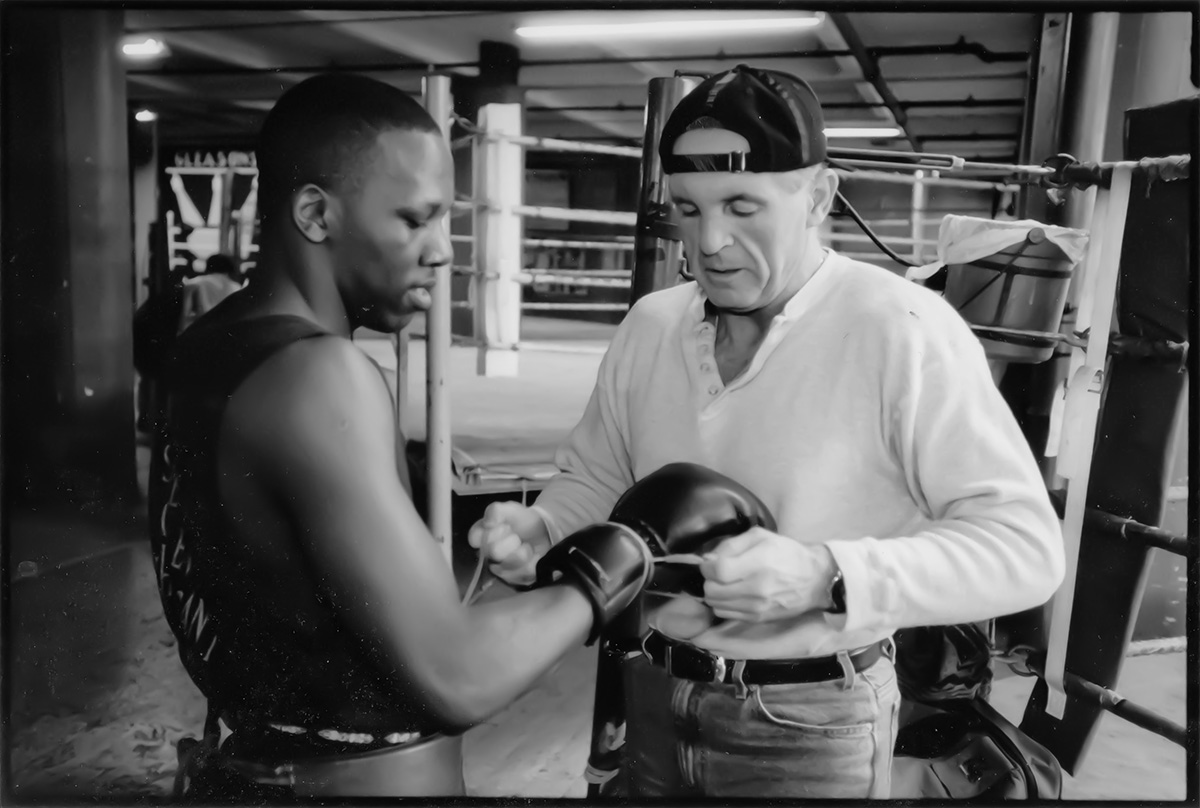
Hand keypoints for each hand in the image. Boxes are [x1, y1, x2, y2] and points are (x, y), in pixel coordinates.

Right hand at [467, 501, 550, 585]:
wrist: (543, 532)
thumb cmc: (521, 520)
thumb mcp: (510, 509)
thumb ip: (496, 511)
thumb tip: (488, 523)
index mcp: (480, 537)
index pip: (475, 539)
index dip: (491, 533)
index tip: (504, 527)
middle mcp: (486, 556)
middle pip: (494, 551)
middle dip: (511, 541)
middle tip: (517, 536)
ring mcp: (499, 570)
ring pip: (509, 565)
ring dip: (524, 552)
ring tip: (527, 545)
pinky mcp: (515, 579)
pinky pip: (523, 574)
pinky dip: (533, 562)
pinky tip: (533, 556)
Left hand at [699, 527, 836, 622]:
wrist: (816, 579)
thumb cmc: (788, 553)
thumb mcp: (761, 537)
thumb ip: (731, 545)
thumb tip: (707, 559)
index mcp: (758, 564)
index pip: (717, 571)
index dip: (706, 567)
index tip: (709, 563)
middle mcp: (756, 589)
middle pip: (712, 591)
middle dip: (710, 580)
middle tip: (719, 573)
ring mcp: (757, 608)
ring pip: (715, 605)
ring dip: (716, 594)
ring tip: (727, 584)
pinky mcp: (758, 619)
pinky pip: (726, 614)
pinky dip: (724, 605)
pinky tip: (734, 595)